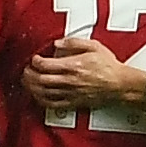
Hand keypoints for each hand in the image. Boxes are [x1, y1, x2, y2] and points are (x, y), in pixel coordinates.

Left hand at [21, 36, 145, 108]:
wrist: (119, 85)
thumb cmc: (108, 66)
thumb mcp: (94, 46)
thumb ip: (74, 42)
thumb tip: (57, 43)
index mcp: (73, 65)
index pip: (45, 65)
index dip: (35, 61)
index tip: (34, 58)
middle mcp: (69, 81)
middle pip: (40, 80)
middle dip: (29, 75)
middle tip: (26, 70)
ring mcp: (70, 93)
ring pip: (43, 93)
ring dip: (31, 87)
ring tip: (28, 82)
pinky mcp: (73, 103)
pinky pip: (52, 104)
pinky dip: (41, 100)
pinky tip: (37, 95)